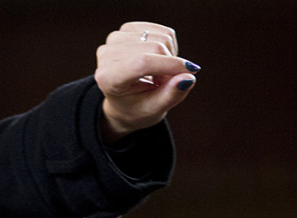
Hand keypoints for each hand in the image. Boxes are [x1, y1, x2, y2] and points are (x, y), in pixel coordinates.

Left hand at [94, 22, 198, 141]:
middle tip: (164, 83)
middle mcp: (106, 55)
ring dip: (169, 57)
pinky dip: (168, 46)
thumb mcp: (154, 110)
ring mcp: (115, 39)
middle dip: (170, 66)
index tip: (190, 72)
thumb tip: (188, 77)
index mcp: (107, 78)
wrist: (123, 101)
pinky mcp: (127, 29)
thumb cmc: (137, 107)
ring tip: (158, 74)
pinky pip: (163, 31)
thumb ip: (171, 95)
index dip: (170, 65)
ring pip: (162, 37)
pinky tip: (157, 60)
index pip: (142, 62)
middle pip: (156, 48)